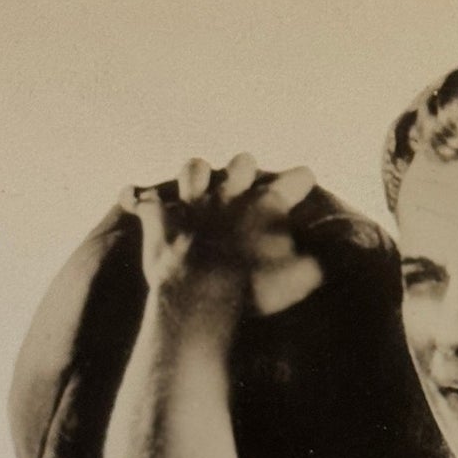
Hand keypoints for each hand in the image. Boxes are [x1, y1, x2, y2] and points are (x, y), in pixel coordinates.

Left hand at [119, 155, 323, 315]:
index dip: (301, 181)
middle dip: (246, 170)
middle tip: (247, 181)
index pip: (294, 179)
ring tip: (199, 183)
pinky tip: (131, 195)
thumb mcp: (300, 279)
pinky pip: (143, 199)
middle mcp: (229, 193)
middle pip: (242, 163)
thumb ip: (317, 265)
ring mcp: (193, 202)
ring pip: (195, 168)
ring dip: (198, 174)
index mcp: (266, 203)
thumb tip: (326, 260)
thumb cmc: (255, 289)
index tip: (304, 184)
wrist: (202, 294)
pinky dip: (137, 197)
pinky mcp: (161, 218)